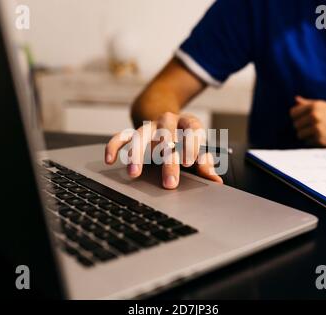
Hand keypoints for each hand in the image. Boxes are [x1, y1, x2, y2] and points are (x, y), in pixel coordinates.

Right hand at [104, 112, 222, 188]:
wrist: (168, 120)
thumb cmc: (186, 141)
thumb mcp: (198, 148)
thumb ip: (205, 164)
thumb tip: (216, 181)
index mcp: (188, 122)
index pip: (192, 129)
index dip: (190, 144)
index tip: (188, 162)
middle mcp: (168, 121)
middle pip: (167, 137)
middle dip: (168, 161)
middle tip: (170, 183)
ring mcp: (149, 125)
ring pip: (141, 136)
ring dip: (137, 155)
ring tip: (134, 174)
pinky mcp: (134, 130)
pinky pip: (121, 136)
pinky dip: (113, 146)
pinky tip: (110, 160)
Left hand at [290, 96, 325, 146]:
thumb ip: (310, 103)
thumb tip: (296, 99)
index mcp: (316, 105)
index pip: (293, 112)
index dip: (297, 116)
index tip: (303, 119)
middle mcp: (315, 116)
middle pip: (295, 124)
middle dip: (302, 126)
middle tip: (314, 127)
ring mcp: (317, 128)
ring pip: (300, 134)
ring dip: (306, 135)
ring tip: (318, 133)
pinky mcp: (320, 140)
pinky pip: (307, 142)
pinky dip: (313, 142)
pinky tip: (324, 138)